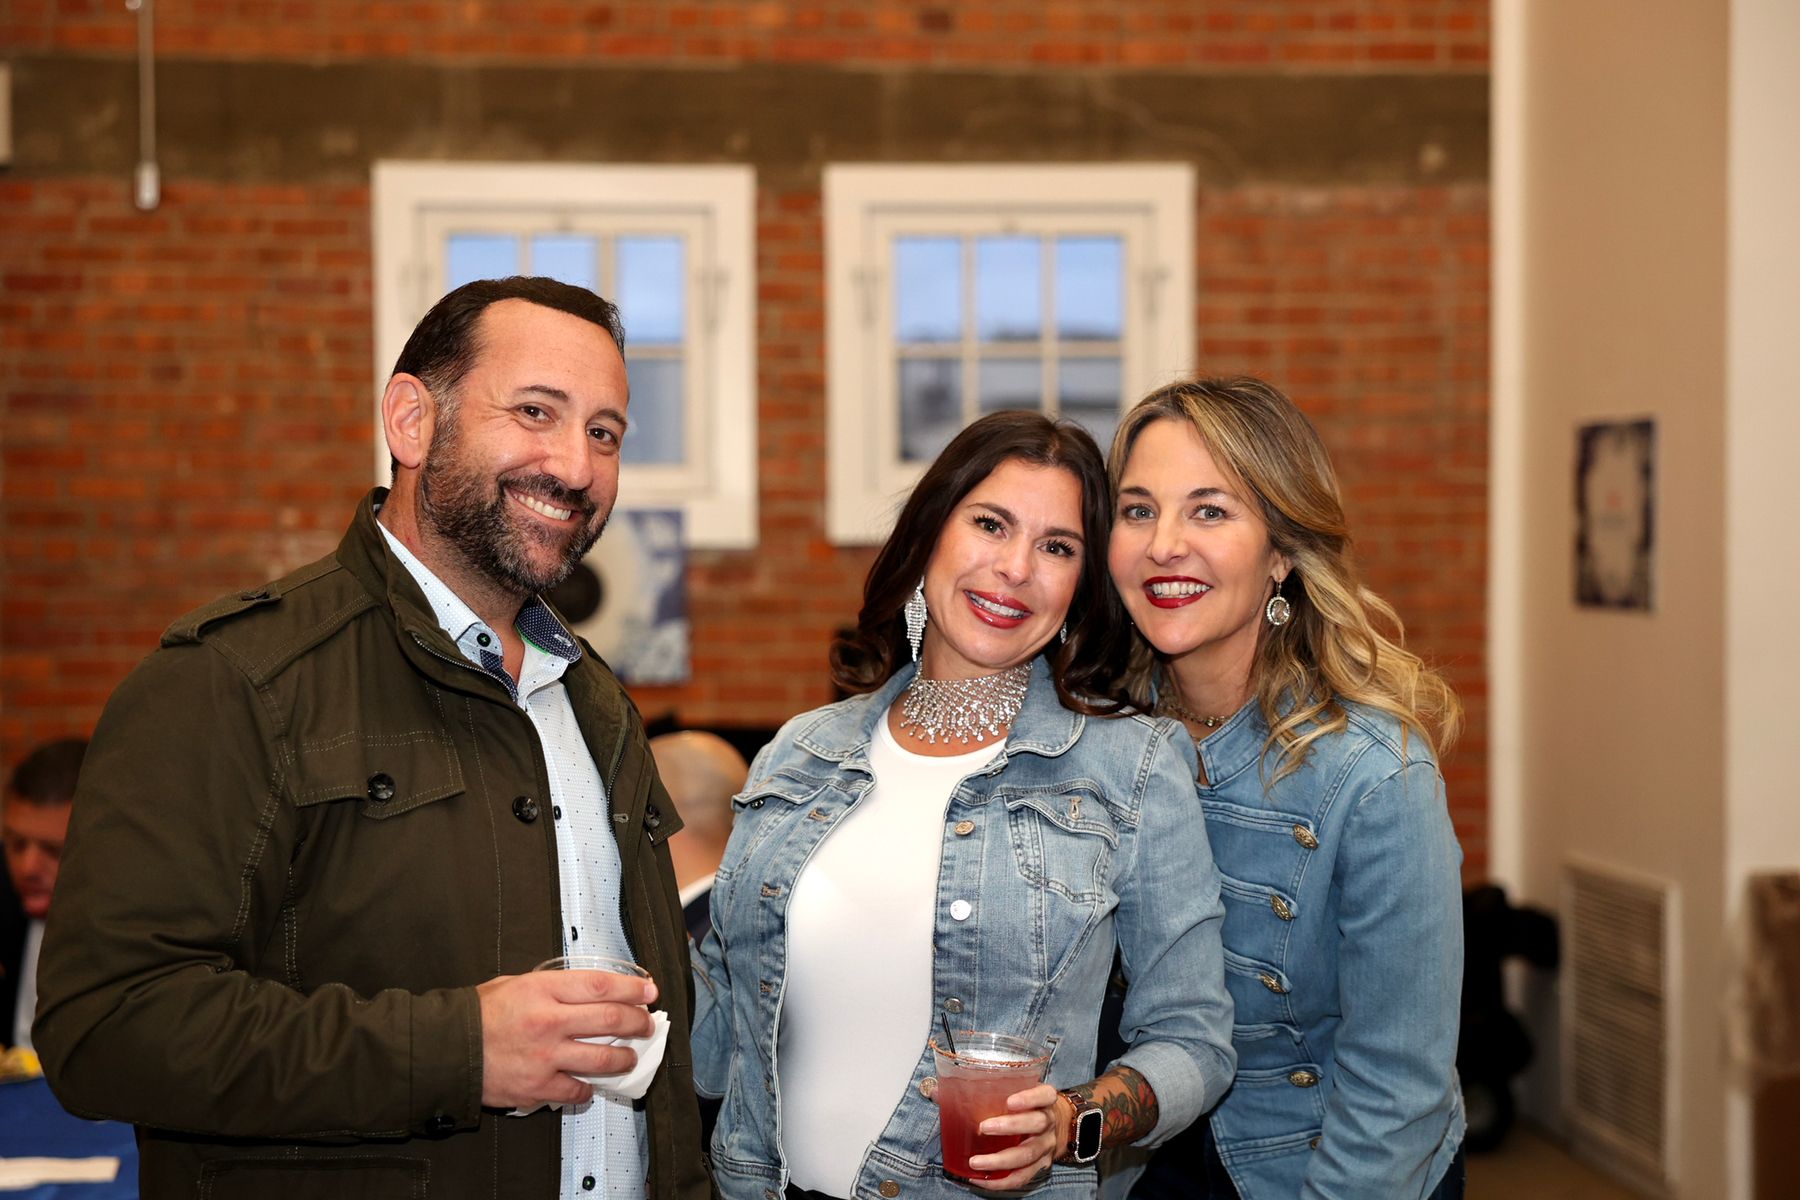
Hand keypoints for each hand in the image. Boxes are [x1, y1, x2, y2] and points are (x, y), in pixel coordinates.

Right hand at [477, 968, 658, 1108]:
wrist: (445, 1050)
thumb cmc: (478, 1015)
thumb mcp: (515, 984)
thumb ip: (551, 987)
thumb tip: (586, 990)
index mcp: (544, 990)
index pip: (602, 985)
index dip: (632, 988)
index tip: (649, 991)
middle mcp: (550, 1021)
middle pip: (612, 1019)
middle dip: (638, 1022)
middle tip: (647, 1024)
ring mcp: (546, 1056)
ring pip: (604, 1059)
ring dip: (625, 1058)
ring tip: (630, 1057)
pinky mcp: (538, 1087)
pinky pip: (578, 1090)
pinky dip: (588, 1088)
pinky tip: (590, 1083)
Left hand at [966, 1083, 1066, 1190]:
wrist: (1056, 1125)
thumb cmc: (1025, 1105)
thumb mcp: (1017, 1091)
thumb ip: (987, 1089)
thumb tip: (939, 1090)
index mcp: (1045, 1100)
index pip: (1045, 1095)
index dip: (1029, 1098)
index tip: (1010, 1101)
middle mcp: (1049, 1122)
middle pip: (1036, 1124)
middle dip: (1010, 1127)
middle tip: (983, 1127)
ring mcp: (1046, 1146)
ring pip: (1027, 1155)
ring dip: (1000, 1161)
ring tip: (975, 1162)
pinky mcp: (1040, 1166)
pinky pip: (1022, 1177)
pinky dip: (1000, 1181)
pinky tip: (981, 1179)